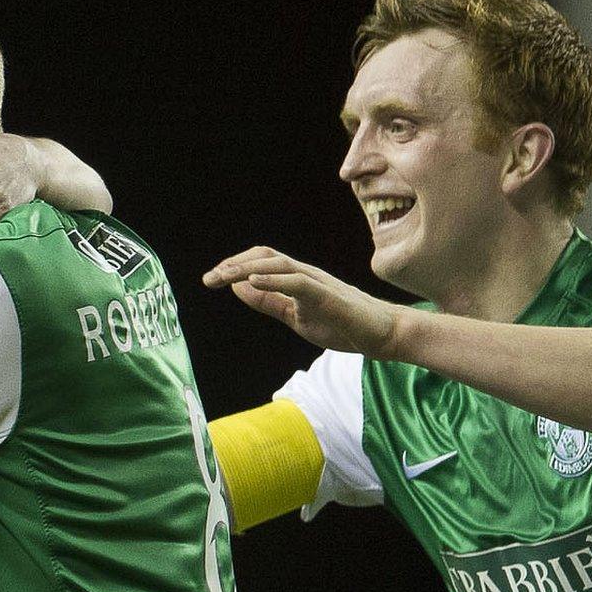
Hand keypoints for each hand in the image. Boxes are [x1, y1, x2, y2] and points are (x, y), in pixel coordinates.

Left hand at [203, 246, 402, 355]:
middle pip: (266, 257)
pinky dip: (274, 280)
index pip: (262, 261)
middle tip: (209, 278)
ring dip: (247, 269)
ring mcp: (319, 283)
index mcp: (297, 278)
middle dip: (234, 264)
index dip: (236, 265)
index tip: (213, 278)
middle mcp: (306, 274)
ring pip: (279, 265)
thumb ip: (269, 301)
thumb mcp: (295, 315)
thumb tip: (239, 287)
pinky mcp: (329, 297)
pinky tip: (253, 282)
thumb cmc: (341, 324)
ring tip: (222, 277)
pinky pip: (298, 282)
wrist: (382, 334)